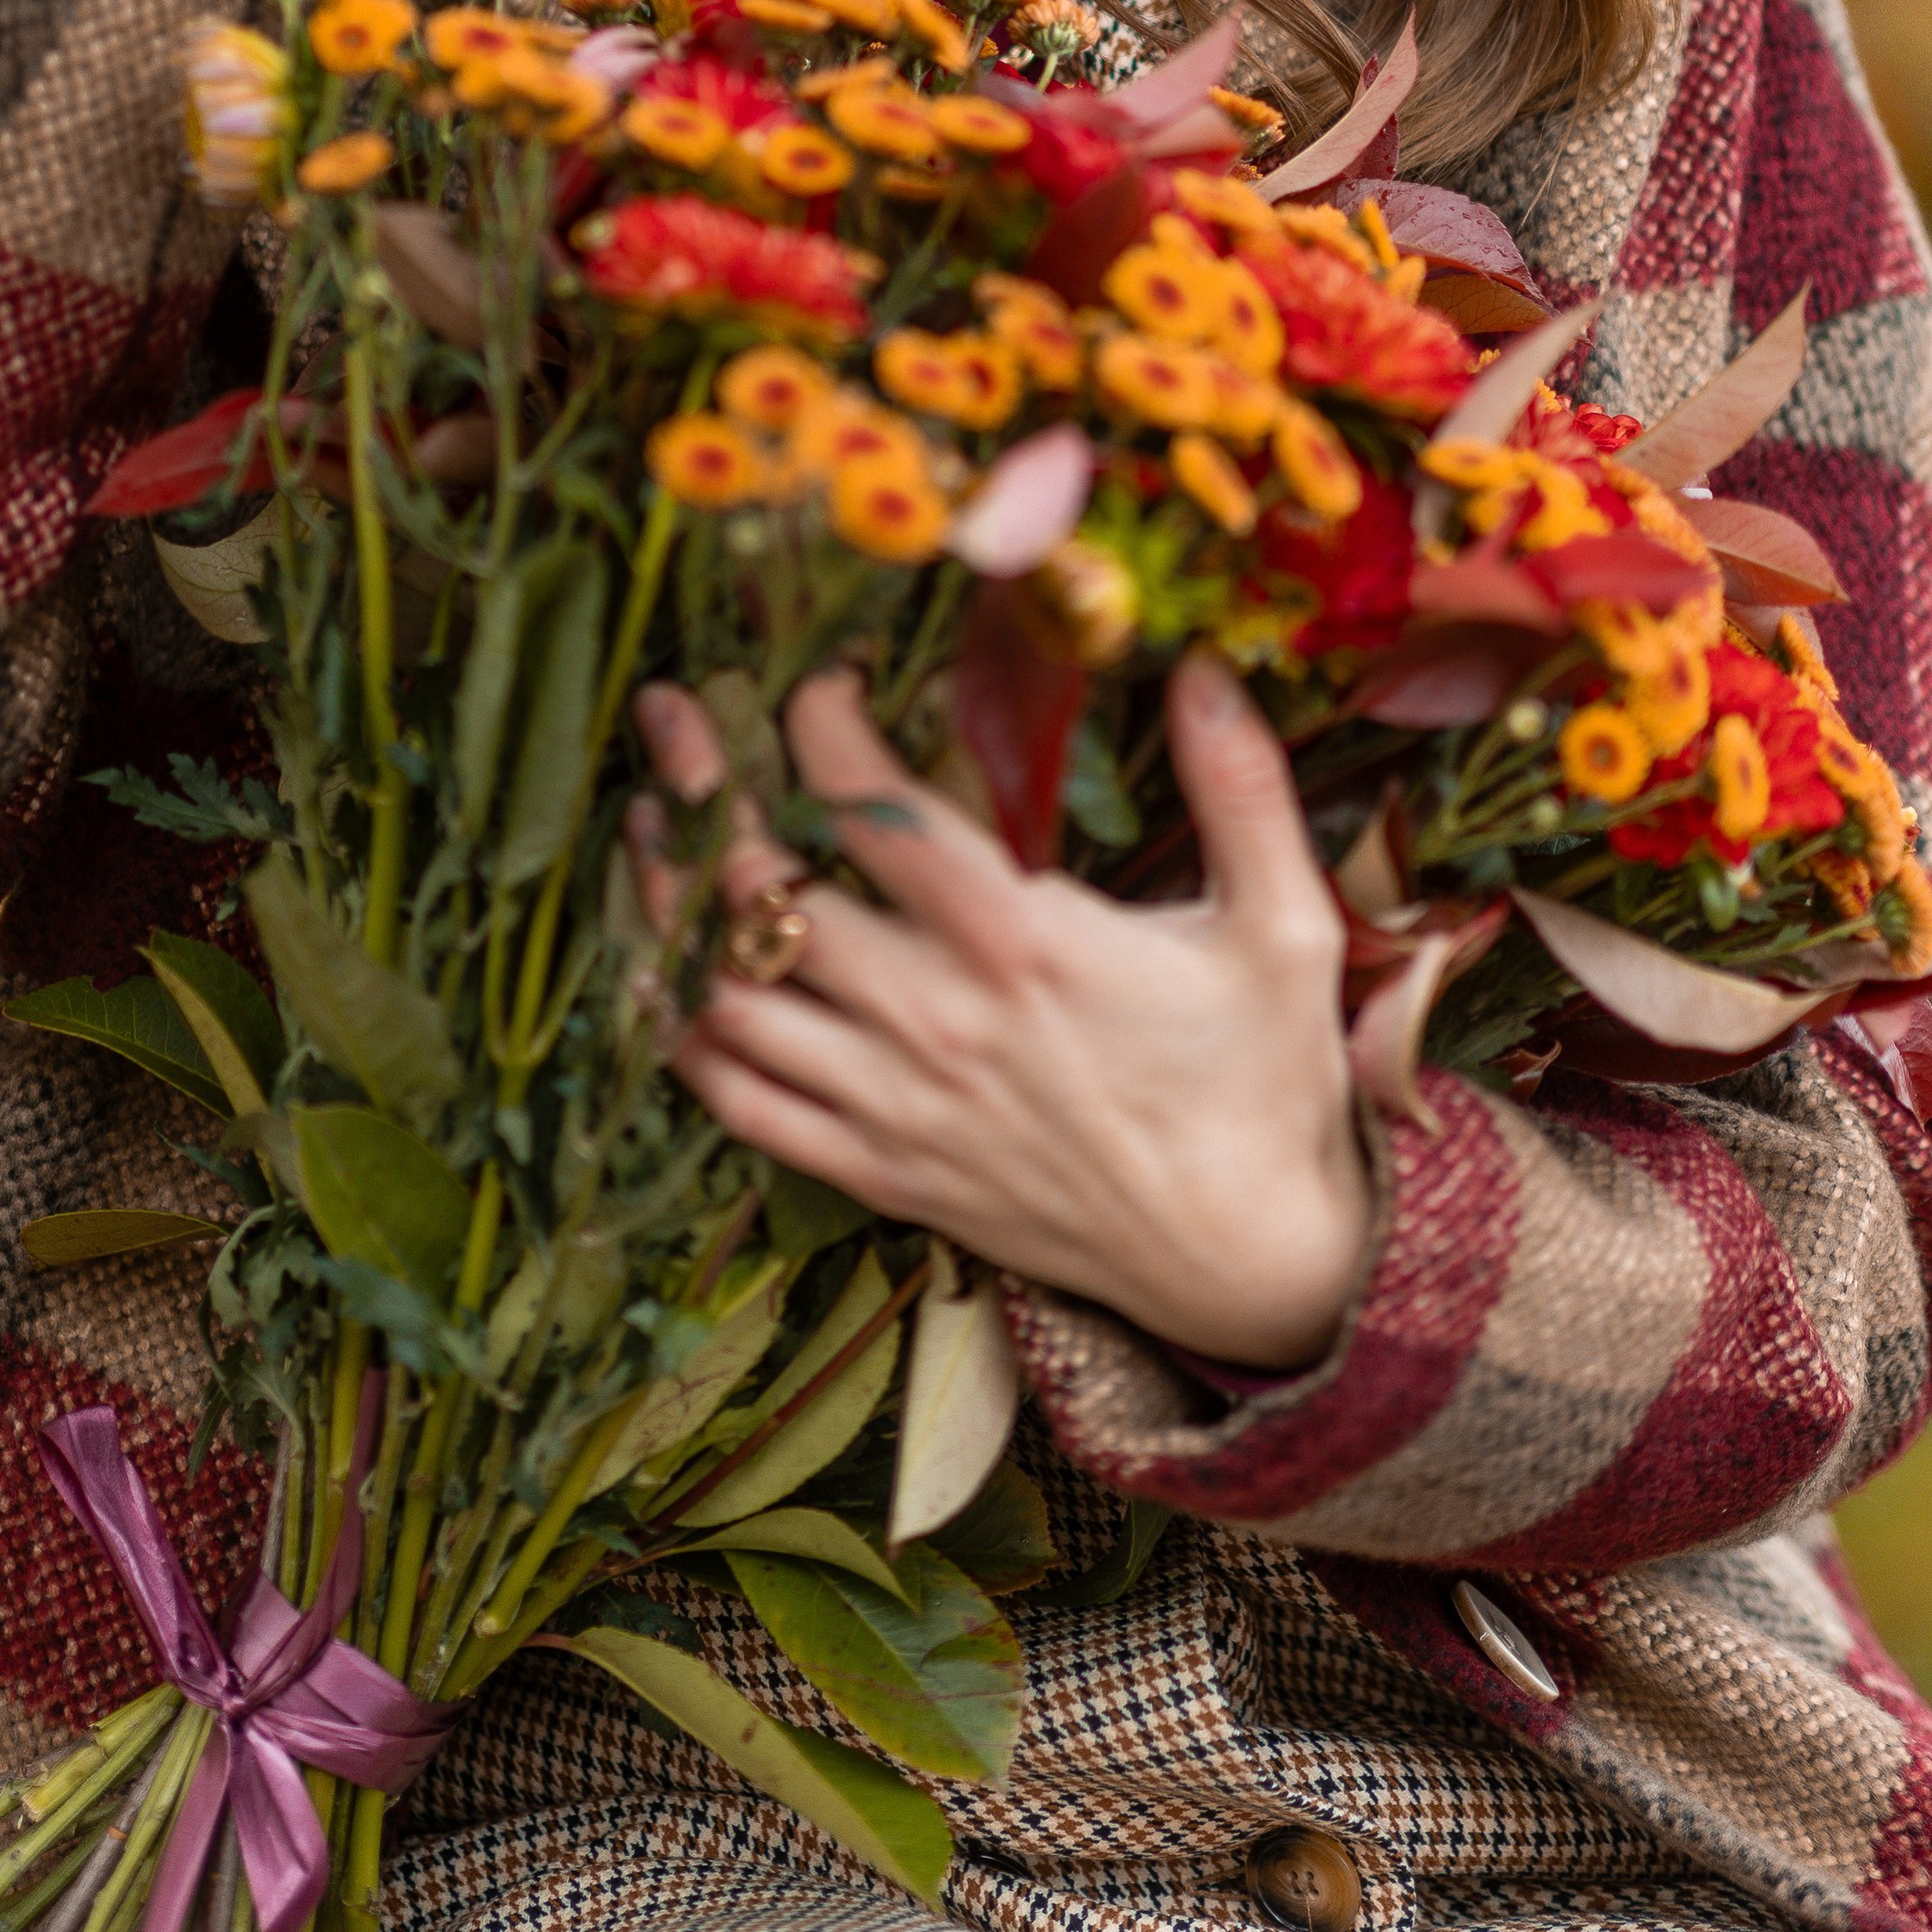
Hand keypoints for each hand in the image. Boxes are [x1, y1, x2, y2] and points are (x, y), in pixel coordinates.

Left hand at [628, 652, 1369, 1370]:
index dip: (819, 728)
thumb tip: (1210, 664)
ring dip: (672, 906)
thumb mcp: (1284, 925)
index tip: (816, 679)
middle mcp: (938, 1022)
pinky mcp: (883, 1174)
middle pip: (770, 892)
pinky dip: (685, 1039)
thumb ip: (1242, 786)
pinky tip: (658, 977)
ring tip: (647, 827)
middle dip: (705, 788)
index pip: (874, 811)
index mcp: (1024, 945)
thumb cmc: (1265, 1085)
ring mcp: (897, 1106)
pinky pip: (743, 1106)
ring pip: (731, 996)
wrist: (1249, 1267)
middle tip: (673, 718)